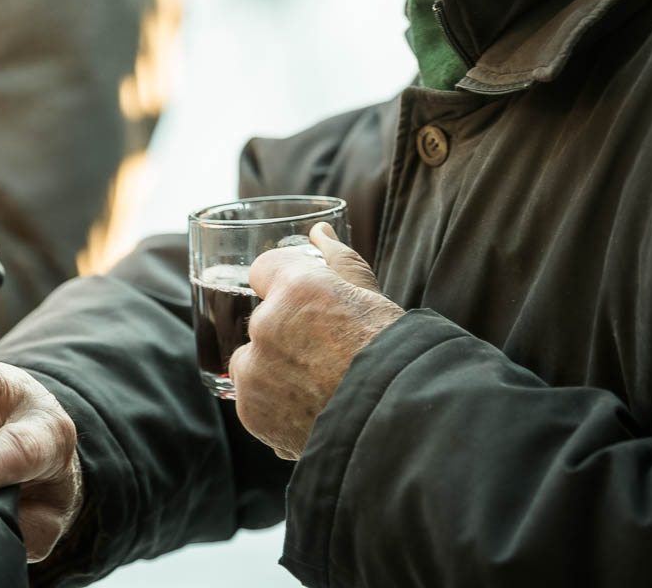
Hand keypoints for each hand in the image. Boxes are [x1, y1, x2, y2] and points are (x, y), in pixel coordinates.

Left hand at [229, 222, 403, 459]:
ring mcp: (255, 371)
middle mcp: (267, 324)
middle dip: (284, 333)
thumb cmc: (391, 353)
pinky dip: (275, 408)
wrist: (399, 418)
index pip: (263, 269)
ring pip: (252, 363)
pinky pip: (255, 402)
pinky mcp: (253, 413)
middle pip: (261, 321)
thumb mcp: (370, 295)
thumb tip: (319, 232)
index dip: (282, 284)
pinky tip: (311, 410)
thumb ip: (336, 258)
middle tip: (323, 354)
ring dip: (274, 371)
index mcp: (296, 287)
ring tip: (318, 388)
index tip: (302, 303)